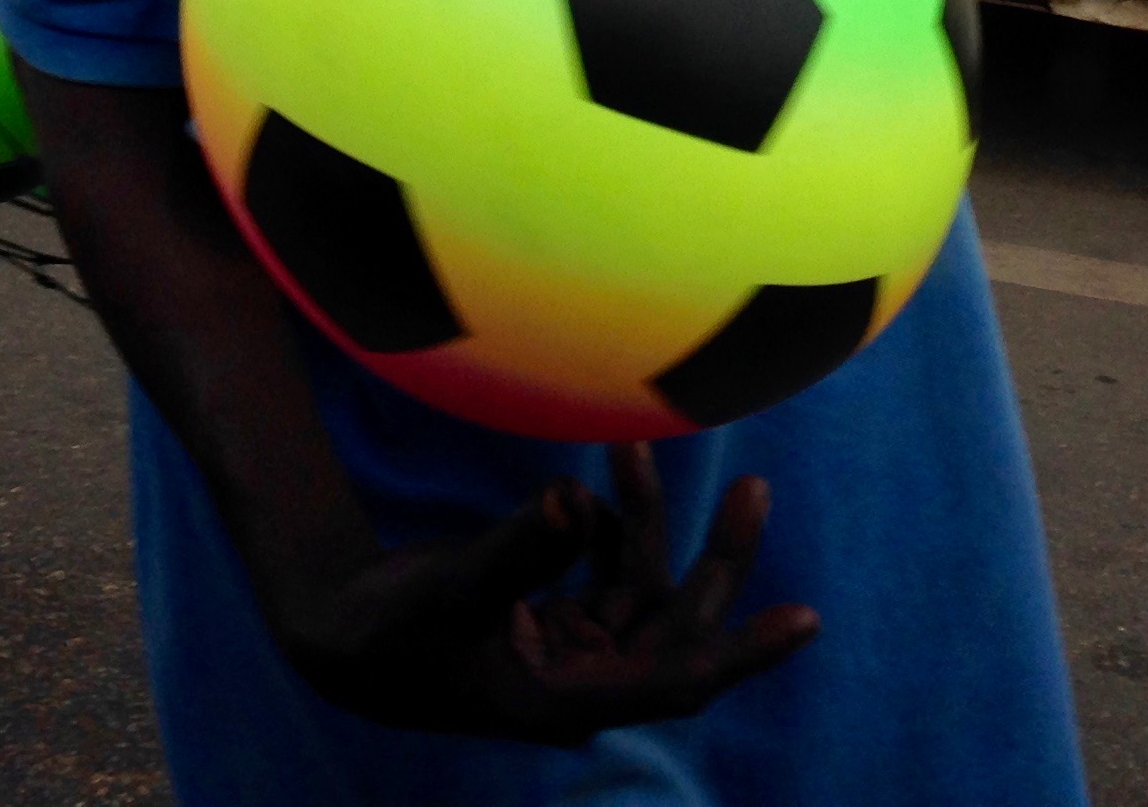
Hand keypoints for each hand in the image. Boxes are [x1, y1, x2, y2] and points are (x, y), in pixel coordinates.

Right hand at [270, 446, 818, 743]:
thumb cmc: (389, 629)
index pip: (677, 680)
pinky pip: (608, 568)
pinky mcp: (557, 619)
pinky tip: (591, 483)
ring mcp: (574, 649)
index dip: (742, 651)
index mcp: (566, 700)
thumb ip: (516, 547)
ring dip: (647, 520)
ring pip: (644, 586)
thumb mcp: (449, 588)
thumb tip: (572, 497)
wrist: (341, 634)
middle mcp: (584, 681)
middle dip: (717, 560)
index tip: (807, 619)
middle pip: (679, 625)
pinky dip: (608, 523)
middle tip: (755, 490)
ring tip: (634, 448)